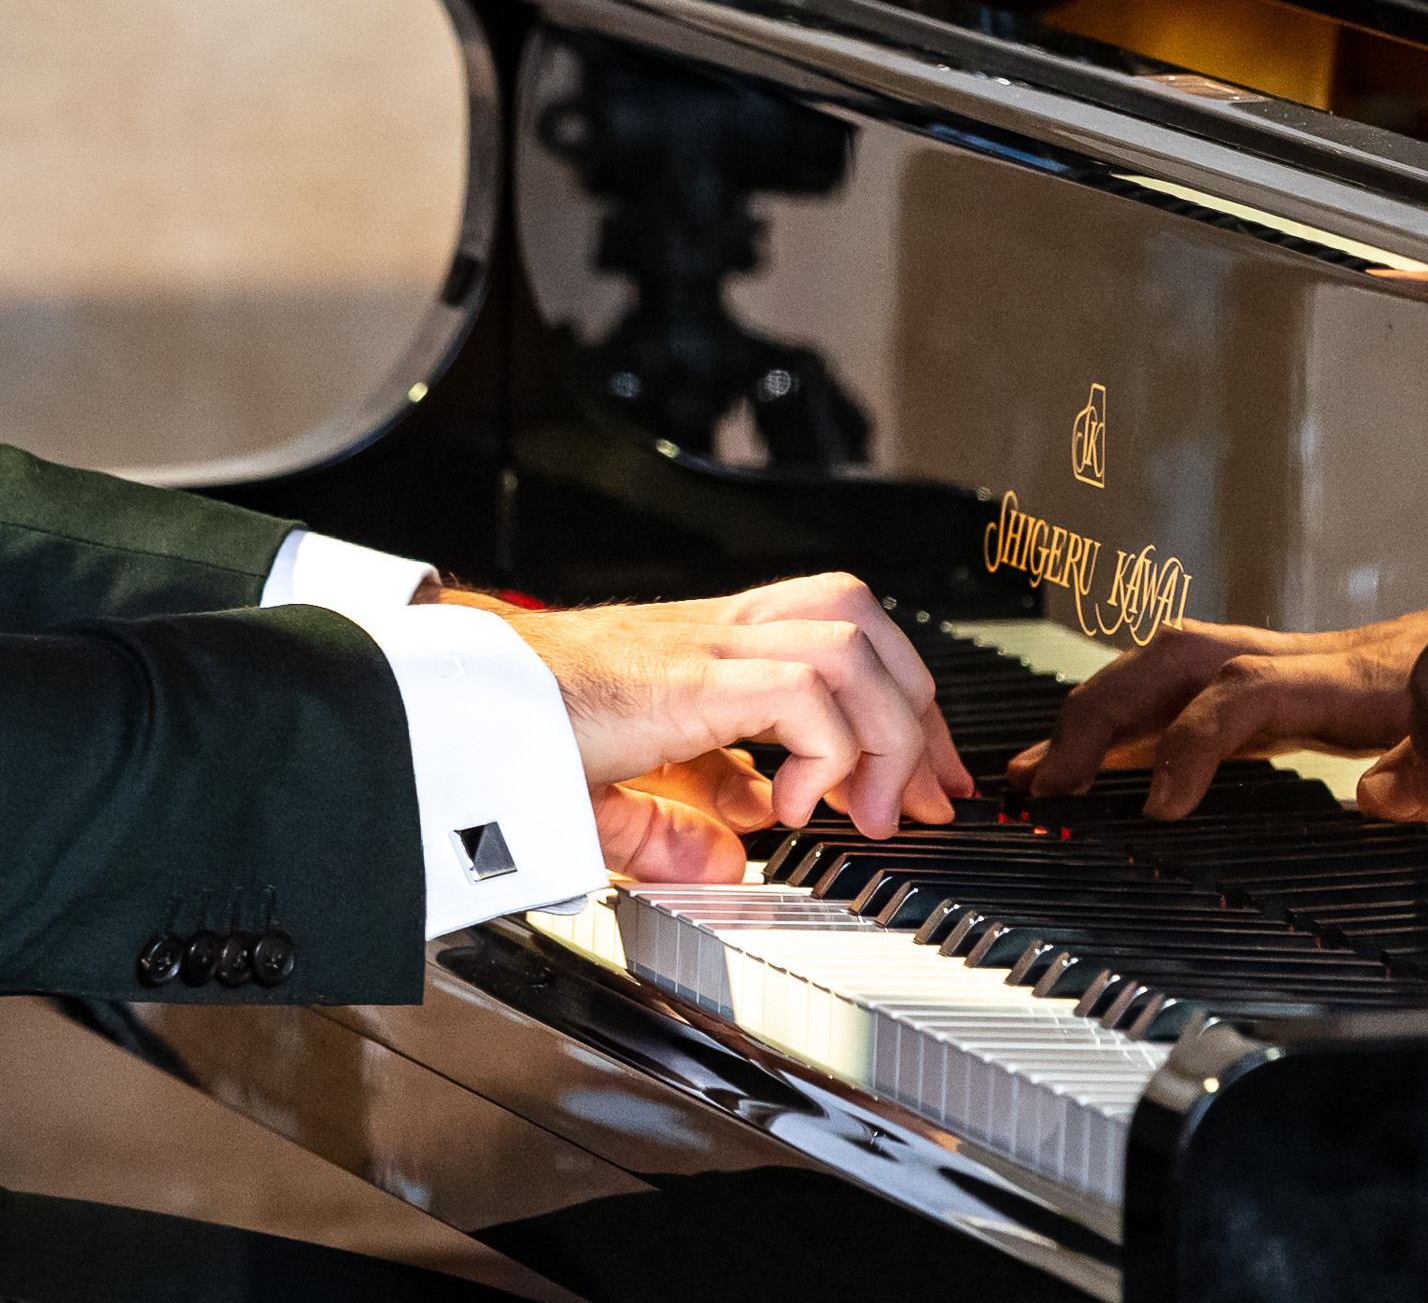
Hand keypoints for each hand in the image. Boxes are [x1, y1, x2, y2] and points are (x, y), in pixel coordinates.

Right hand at [439, 575, 966, 881]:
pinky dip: (825, 752)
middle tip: (931, 794)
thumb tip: (723, 858)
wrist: (444, 708)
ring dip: (885, 733)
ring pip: (853, 640)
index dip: (898, 709)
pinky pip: (808, 688)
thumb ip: (670, 824)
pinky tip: (793, 809)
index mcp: (706, 652)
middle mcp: (716, 635)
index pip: (841, 639)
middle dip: (919, 712)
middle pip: (866, 619)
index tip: (919, 786)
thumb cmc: (509, 739)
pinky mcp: (691, 674)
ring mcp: (705, 646)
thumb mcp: (610, 797)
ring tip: (872, 811)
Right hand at [1007, 610, 1427, 817]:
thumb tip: (1373, 801)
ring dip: (1097, 715)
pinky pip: (1183, 693)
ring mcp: (1278, 666)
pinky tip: (1091, 762)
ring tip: (1039, 770)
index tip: (1156, 810)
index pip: (1242, 693)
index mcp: (1347, 680)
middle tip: (1044, 783)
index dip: (1190, 744)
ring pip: (1166, 668)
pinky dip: (1130, 726)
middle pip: (1176, 662)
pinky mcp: (1271, 683)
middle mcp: (1299, 660)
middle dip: (1098, 716)